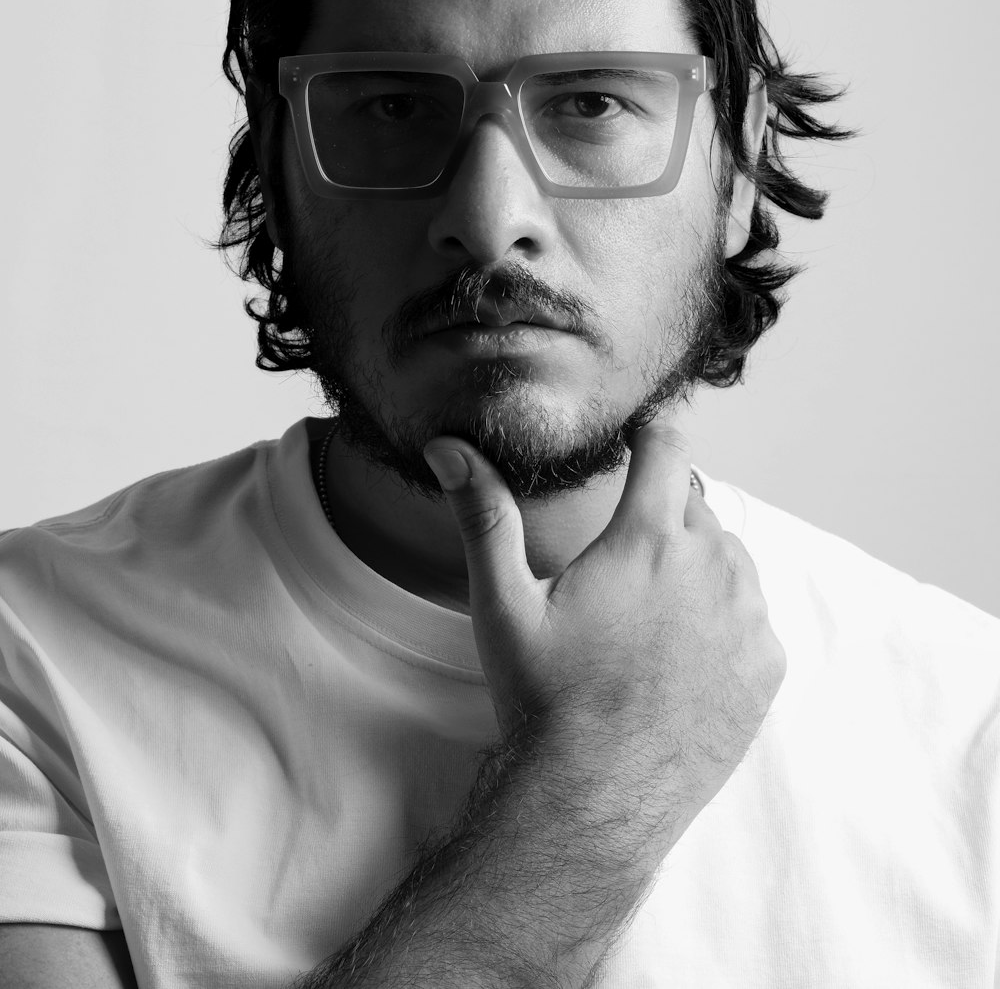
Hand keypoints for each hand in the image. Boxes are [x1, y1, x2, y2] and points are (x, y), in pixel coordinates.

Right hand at [423, 415, 786, 843]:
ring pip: (730, 558)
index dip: (652, 433)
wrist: (596, 799)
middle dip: (663, 517)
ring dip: (698, 566)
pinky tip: (680, 656)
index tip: (641, 436)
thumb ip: (484, 514)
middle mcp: (712, 566)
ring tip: (649, 617)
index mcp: (648, 539)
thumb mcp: (505, 602)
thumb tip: (449, 447)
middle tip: (622, 564)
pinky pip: (753, 616)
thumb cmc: (544, 697)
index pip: (669, 447)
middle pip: (696, 507)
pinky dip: (725, 621)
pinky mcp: (768, 666)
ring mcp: (748, 618)